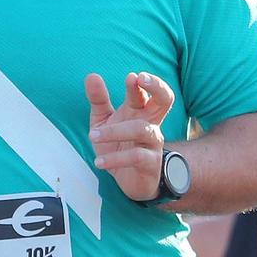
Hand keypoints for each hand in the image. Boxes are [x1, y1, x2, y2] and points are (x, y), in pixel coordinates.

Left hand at [87, 72, 174, 202]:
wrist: (129, 181)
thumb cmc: (118, 146)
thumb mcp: (104, 121)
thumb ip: (99, 100)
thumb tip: (92, 75)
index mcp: (140, 110)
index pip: (149, 90)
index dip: (145, 82)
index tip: (132, 77)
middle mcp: (150, 123)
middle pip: (165, 99)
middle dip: (156, 87)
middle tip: (139, 79)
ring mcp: (153, 143)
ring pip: (141, 129)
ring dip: (115, 131)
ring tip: (92, 136)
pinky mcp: (151, 164)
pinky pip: (137, 157)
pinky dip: (116, 159)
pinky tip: (99, 161)